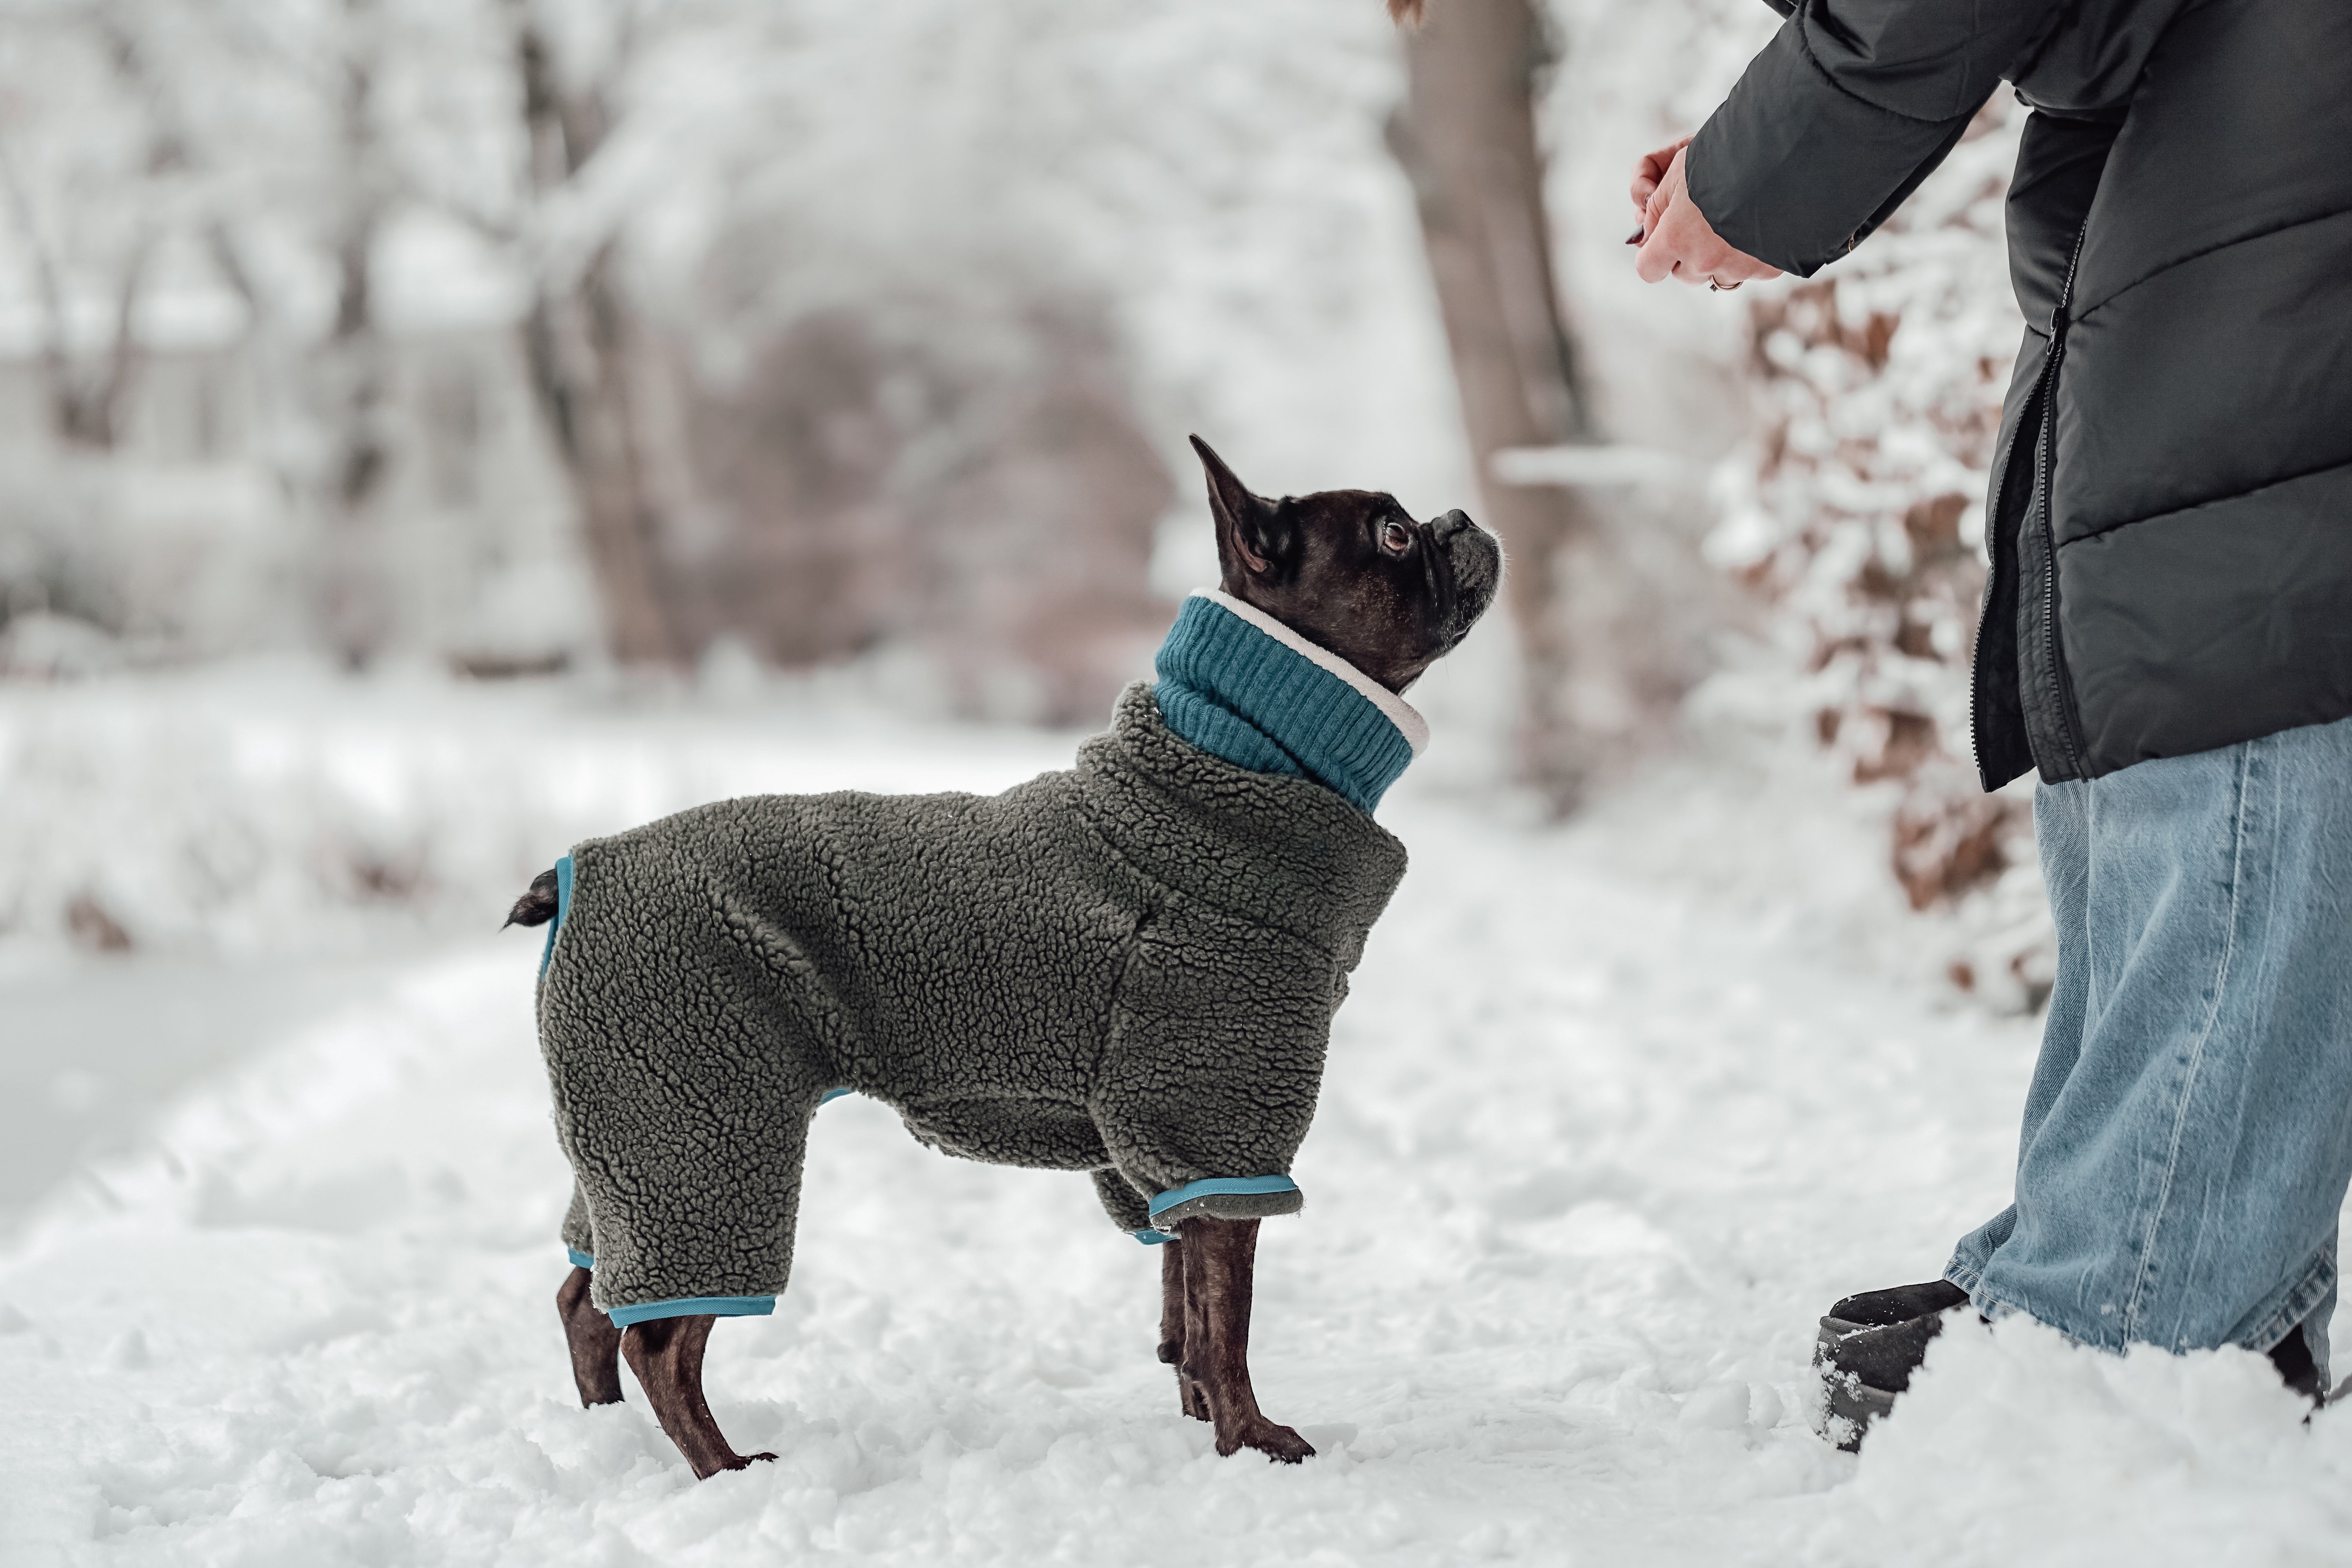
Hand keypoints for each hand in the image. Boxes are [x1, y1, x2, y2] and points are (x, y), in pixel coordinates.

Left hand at [1631, 144, 1782, 289]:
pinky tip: (1761, 224)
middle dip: (1687, 253)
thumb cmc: (1728, 154)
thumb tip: (1646, 234)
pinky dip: (1751, 254)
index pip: (1648, 269)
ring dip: (1719, 257)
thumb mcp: (1679, 170)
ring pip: (1717, 275)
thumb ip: (1657, 207)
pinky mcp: (1768, 269)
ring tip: (1735, 220)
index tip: (1660, 241)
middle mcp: (1704, 260)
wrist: (1789, 154)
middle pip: (1683, 272)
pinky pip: (1750, 270)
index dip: (1652, 255)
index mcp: (1676, 237)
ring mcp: (1738, 267)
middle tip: (1704, 221)